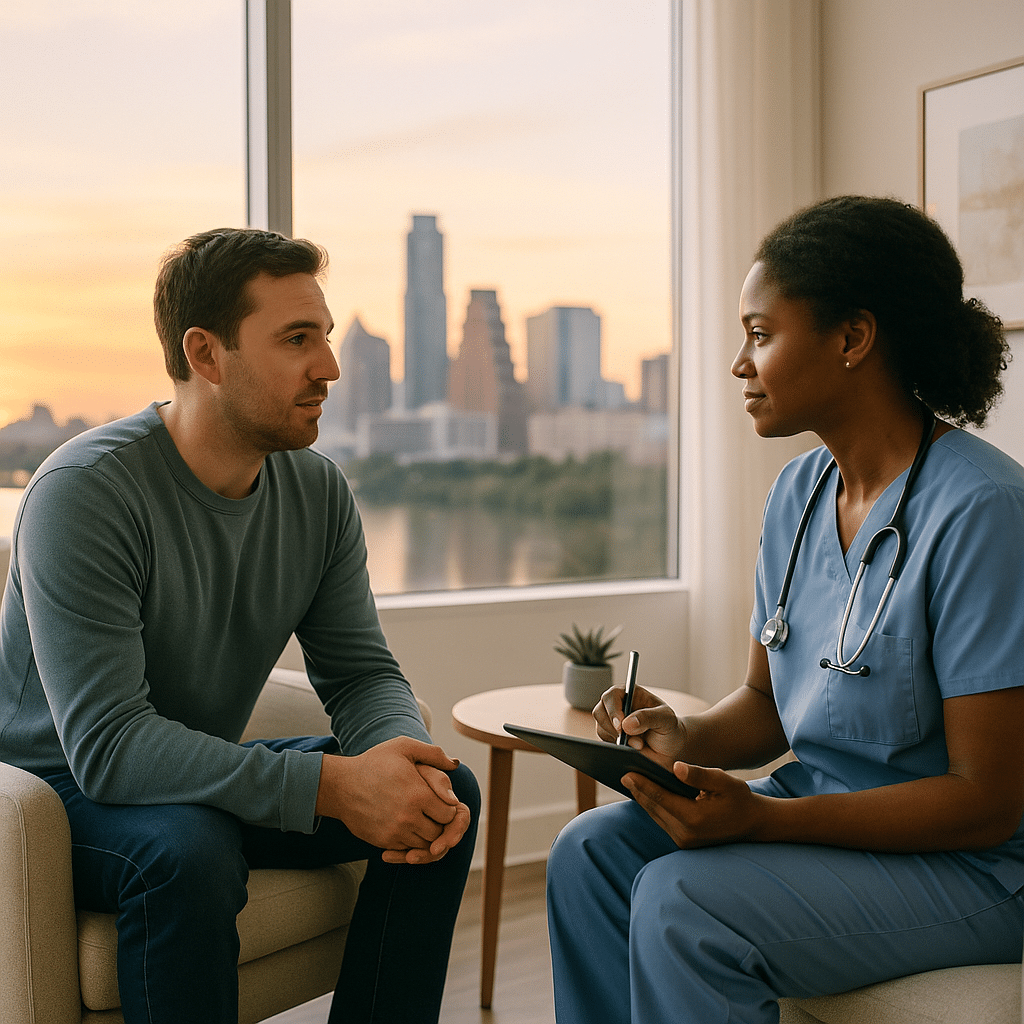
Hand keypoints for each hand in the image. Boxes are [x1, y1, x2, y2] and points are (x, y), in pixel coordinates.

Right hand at [315, 737, 470, 863]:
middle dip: (439, 822)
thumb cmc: (374, 763)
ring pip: (425, 844)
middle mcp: (409, 817)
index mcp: (418, 794)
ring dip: (426, 833)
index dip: (448, 807)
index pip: (449, 813)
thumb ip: (433, 754)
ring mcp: (395, 832)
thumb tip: (455, 765)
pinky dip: (411, 841)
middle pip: (439, 832)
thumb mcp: (403, 747)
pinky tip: (406, 825)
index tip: (440, 799)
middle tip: (432, 810)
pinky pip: (408, 849)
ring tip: (420, 817)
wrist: (341, 785)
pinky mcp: (384, 842)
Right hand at [594, 684, 687, 769]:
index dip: (613, 709)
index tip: (621, 725)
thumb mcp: (666, 719)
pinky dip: (616, 749)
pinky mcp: (610, 739)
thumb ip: (649, 717)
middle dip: (613, 728)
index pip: (612, 695)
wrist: (670, 748)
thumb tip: (627, 724)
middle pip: (599, 712)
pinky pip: (604, 744)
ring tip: (639, 745)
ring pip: (601, 729)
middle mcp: (617, 706)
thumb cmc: (669, 727)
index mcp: (629, 693)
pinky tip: (631, 750)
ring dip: (617, 740)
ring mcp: (611, 723)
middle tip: (629, 740)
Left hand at [624, 762, 766, 848]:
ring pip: (655, 815)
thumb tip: (675, 767)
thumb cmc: (739, 799)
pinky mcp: (684, 842)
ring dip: (642, 798)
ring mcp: (684, 841)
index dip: (642, 784)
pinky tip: (643, 792)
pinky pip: (662, 820)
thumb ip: (699, 774)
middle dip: (637, 790)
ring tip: (628, 780)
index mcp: (694, 818)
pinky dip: (653, 806)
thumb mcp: (724, 782)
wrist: (754, 824)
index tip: (625, 772)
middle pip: (654, 807)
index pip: (661, 798)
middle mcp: (685, 833)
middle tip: (619, 772)